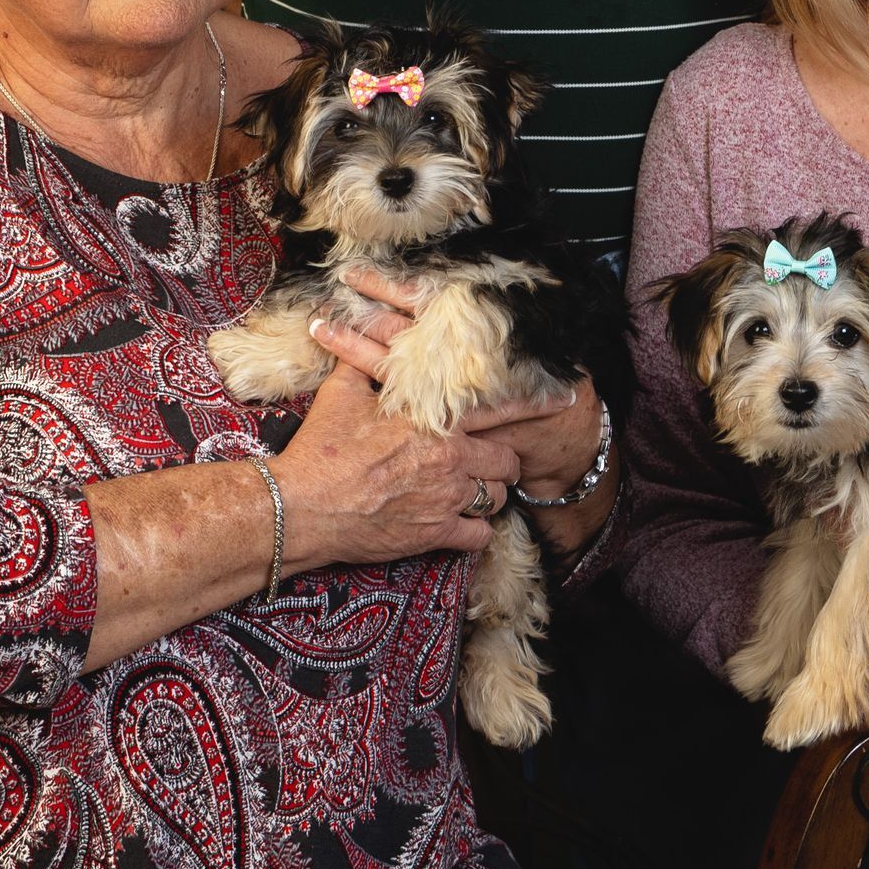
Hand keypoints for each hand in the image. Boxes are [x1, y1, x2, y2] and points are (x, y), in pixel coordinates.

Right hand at [311, 269, 613, 550]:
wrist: (305, 506)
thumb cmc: (322, 448)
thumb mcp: (343, 393)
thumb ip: (362, 364)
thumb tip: (353, 332)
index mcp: (435, 420)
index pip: (500, 408)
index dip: (535, 406)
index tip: (563, 403)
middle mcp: (450, 458)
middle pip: (506, 461)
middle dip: (503, 462)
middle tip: (492, 463)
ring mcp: (446, 498)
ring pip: (496, 498)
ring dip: (489, 495)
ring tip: (474, 492)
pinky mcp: (435, 533)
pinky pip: (478, 536)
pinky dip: (476, 532)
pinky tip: (465, 526)